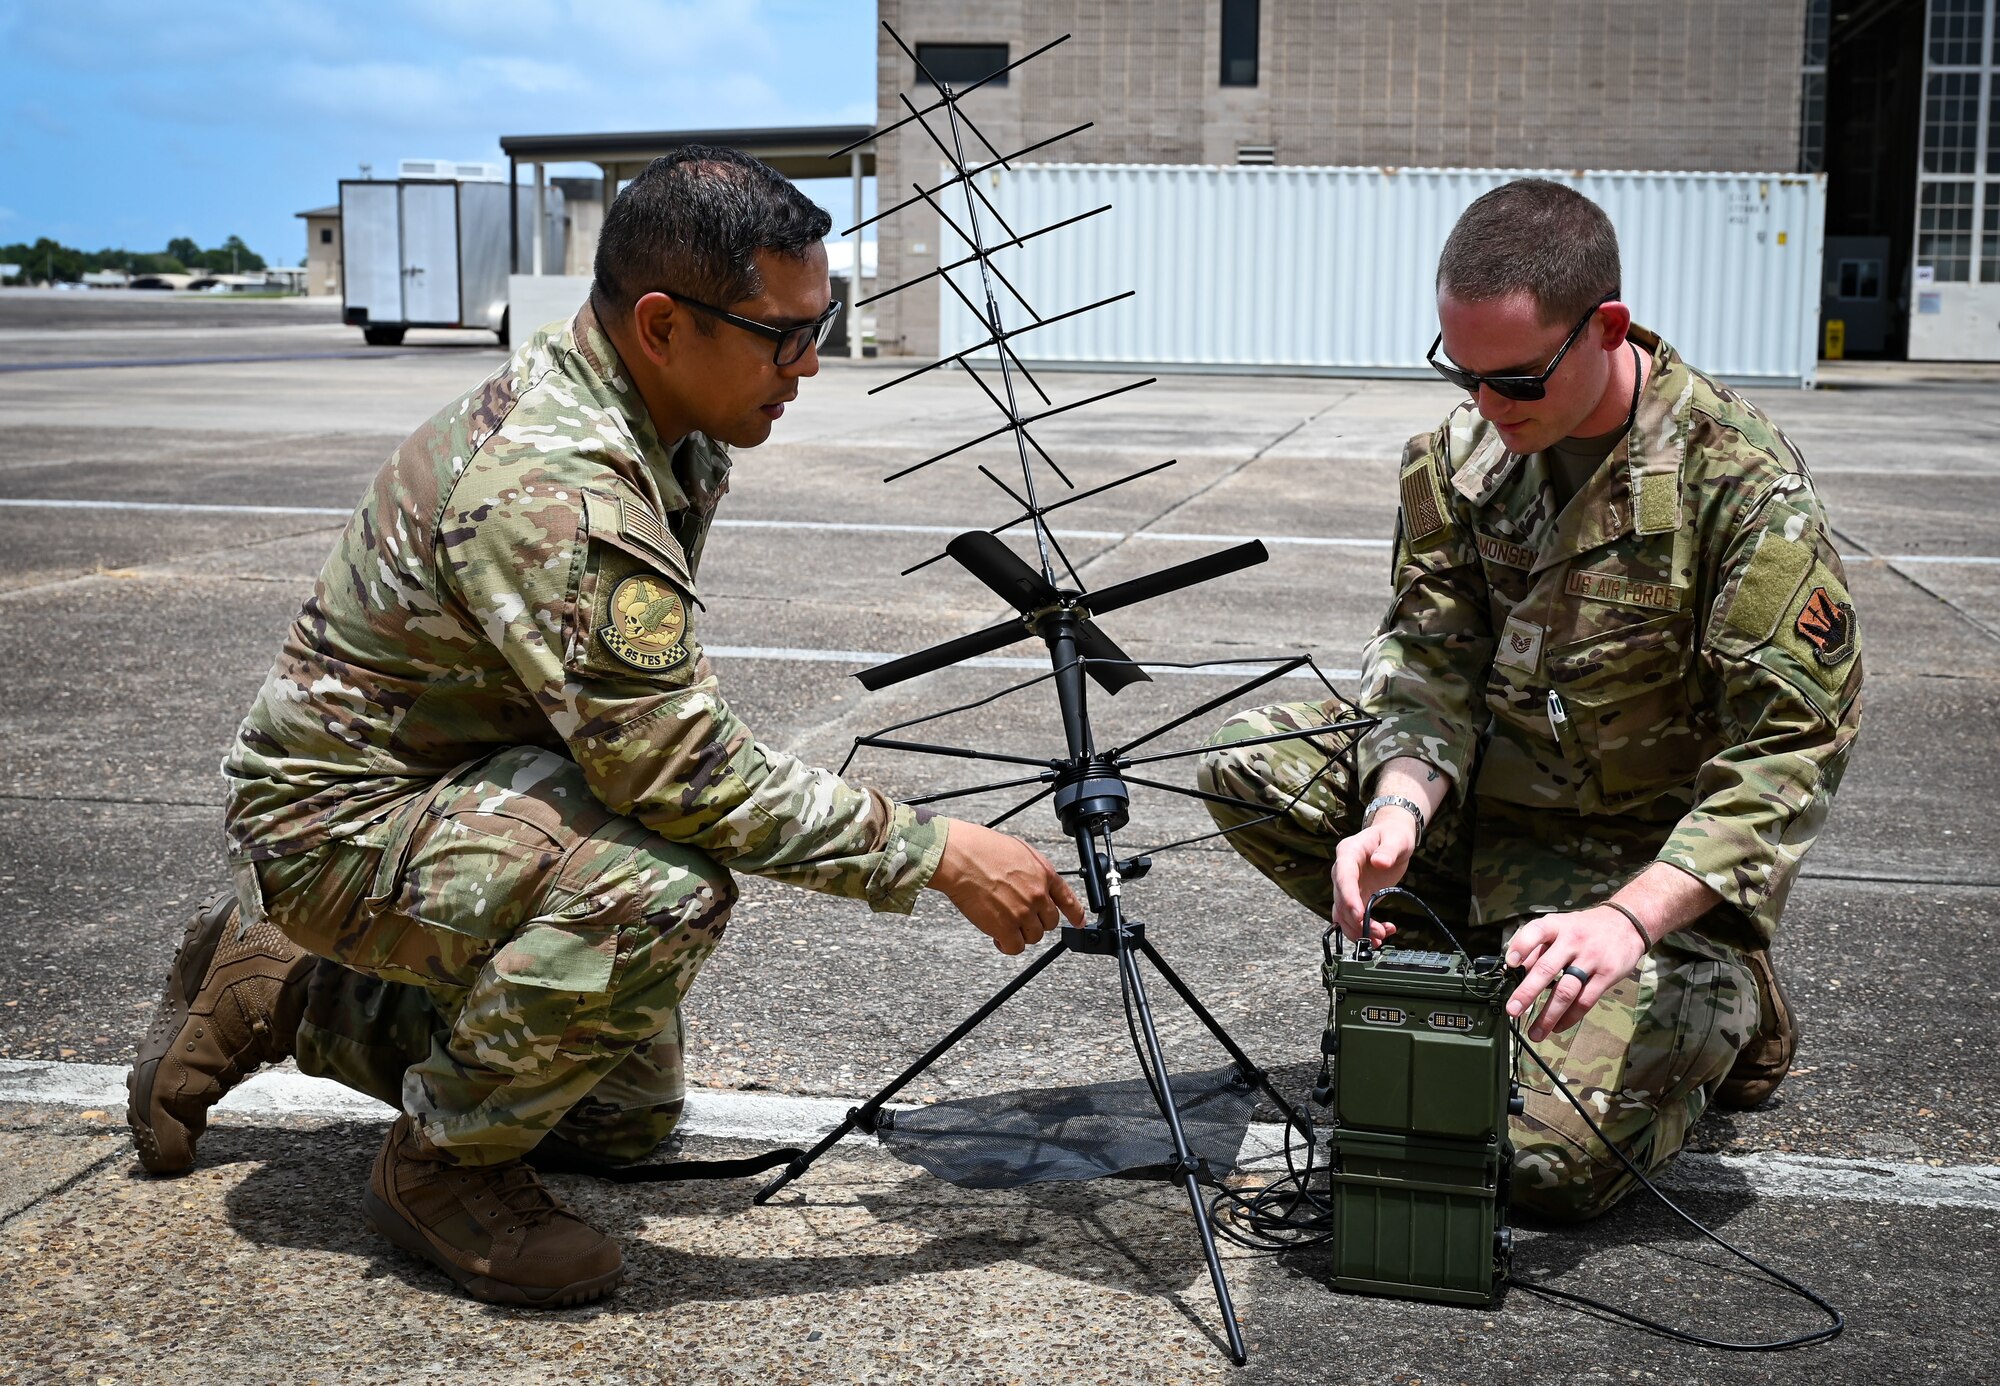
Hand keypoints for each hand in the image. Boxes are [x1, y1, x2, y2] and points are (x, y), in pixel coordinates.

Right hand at [930, 819, 1084, 954]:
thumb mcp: (1019, 852)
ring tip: (1005, 924)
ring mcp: (1023, 912)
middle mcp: (1037, 894)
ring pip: (1034, 936)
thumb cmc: (981, 849)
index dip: (1075, 913)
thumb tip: (1033, 884)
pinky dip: (1007, 945)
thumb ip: (1032, 871)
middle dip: (1036, 922)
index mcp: (1044, 873)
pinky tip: (998, 938)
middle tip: (1019, 918)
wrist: (961, 857)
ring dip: (1020, 933)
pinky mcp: (1005, 927)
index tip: (1079, 922)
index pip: (1068, 899)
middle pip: (1050, 922)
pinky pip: (1015, 947)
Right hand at [1332, 810, 1418, 941]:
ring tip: (1380, 937)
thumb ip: (1388, 850)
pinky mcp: (1356, 896)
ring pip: (1343, 913)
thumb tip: (1380, 862)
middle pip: (1341, 899)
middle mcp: (1343, 871)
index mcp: (1348, 853)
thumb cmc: (1393, 835)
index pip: (1343, 876)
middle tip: (1378, 933)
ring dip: (1358, 929)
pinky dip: (1363, 928)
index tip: (1358, 914)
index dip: (1348, 897)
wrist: (1393, 837)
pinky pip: (1353, 917)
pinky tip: (1380, 933)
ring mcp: (1348, 886)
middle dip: (1356, 920)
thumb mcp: (1396, 839)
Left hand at [1504, 906, 1651, 1041]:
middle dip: (1527, 992)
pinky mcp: (1607, 975)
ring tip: (1535, 1033)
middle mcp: (1572, 941)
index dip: (1521, 946)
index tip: (1510, 964)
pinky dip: (1570, 1017)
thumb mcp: (1560, 927)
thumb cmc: (1583, 929)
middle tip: (1513, 1011)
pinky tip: (1558, 1027)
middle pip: (1547, 969)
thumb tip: (1515, 971)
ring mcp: (1591, 959)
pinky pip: (1585, 1001)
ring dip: (1548, 1015)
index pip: (1536, 932)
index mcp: (1557, 926)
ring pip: (1566, 991)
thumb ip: (1538, 947)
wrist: (1626, 923)